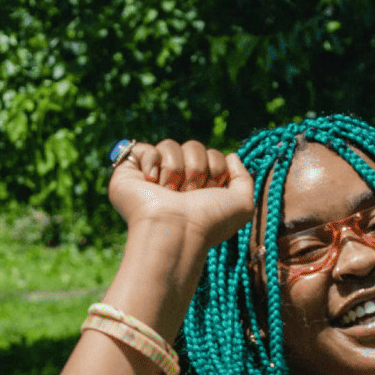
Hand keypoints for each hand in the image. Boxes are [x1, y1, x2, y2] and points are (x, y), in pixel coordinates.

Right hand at [108, 139, 253, 249]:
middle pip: (194, 146)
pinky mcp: (130, 174)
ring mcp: (153, 177)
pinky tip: (152, 182)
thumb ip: (244, 179)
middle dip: (197, 168)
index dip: (216, 169)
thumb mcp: (242, 205)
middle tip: (189, 193)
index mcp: (200, 187)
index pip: (213, 155)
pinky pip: (144, 148)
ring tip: (170, 192)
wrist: (176, 230)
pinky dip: (152, 161)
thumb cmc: (208, 222)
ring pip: (170, 145)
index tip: (210, 191)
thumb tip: (231, 155)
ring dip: (176, 169)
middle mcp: (177, 181)